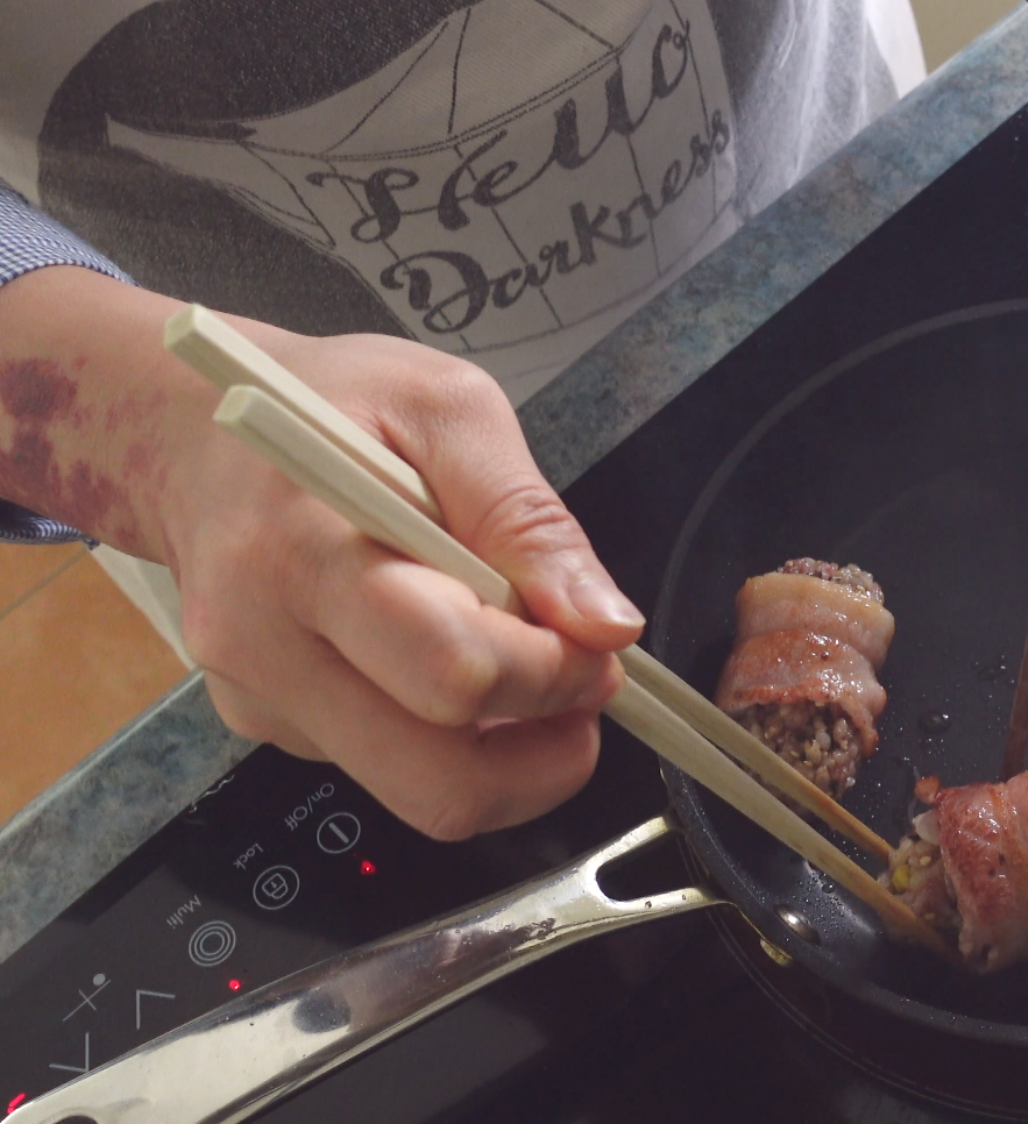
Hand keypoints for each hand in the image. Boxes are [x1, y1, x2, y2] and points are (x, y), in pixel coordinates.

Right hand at [0, 268, 640, 839]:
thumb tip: (606, 625)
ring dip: (508, 752)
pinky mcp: (269, 728)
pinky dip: (451, 733)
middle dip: (545, 757)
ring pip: (421, 791)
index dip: (555, 675)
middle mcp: (268, 650)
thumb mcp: (448, 410)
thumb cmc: (328, 406)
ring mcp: (262, 703)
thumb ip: (529, 520)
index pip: (455, 675)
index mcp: (306, 556)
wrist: (194, 436)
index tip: (596, 641)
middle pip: (438, 782)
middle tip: (583, 686)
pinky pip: (388, 767)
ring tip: (522, 659)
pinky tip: (447, 652)